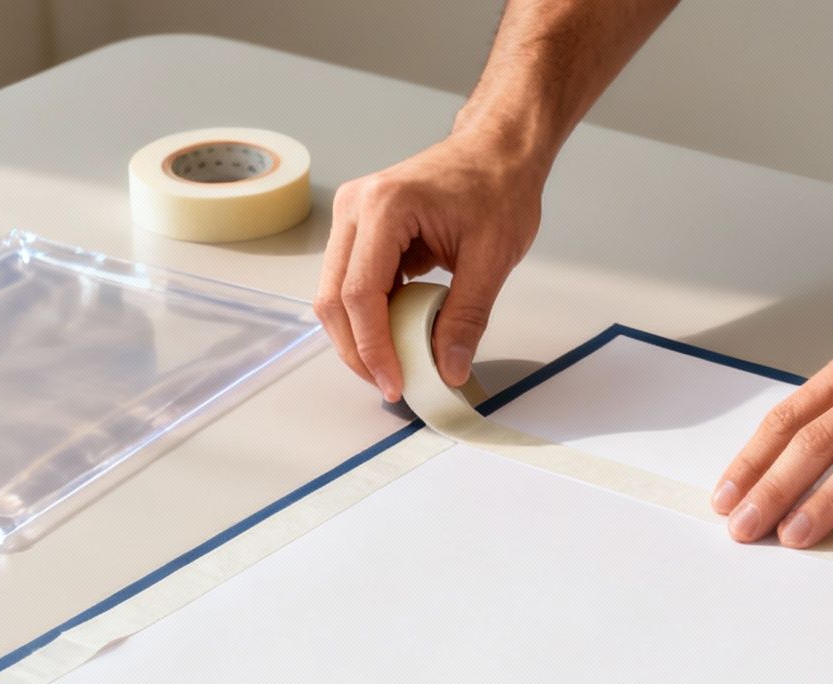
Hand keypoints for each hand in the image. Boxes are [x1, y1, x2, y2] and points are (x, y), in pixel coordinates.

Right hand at [314, 132, 546, 400]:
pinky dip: (368, 316)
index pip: (361, 294)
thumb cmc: (498, 187)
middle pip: (333, 298)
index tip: (394, 382)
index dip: (373, 347)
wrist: (497, 151)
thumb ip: (467, 316)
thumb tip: (447, 367)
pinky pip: (351, 282)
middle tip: (389, 384)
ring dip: (358, 335)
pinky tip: (395, 336)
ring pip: (334, 293)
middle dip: (357, 349)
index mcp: (384, 207)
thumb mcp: (492, 257)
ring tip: (392, 366)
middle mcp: (355, 207)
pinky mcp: (360, 228)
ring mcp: (352, 215)